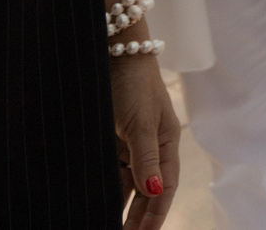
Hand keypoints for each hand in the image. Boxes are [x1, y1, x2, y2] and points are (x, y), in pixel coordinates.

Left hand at [109, 50, 179, 227]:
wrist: (113, 52)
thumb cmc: (133, 85)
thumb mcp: (141, 124)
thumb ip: (147, 160)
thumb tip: (156, 192)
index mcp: (166, 143)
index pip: (165, 186)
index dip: (157, 213)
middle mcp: (150, 147)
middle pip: (146, 190)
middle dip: (138, 217)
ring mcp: (129, 144)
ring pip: (126, 184)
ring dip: (120, 206)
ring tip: (111, 227)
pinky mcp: (111, 139)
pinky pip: (110, 171)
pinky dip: (107, 189)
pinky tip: (98, 203)